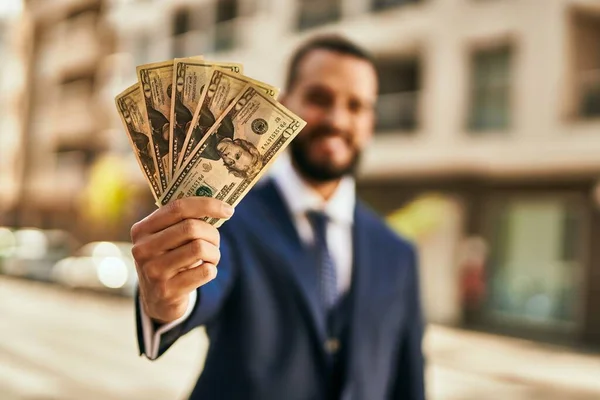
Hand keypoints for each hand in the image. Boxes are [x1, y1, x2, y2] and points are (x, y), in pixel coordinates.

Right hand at [131, 198, 233, 323]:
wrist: (158, 300)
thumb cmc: (169, 259)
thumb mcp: (166, 239)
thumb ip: (182, 221)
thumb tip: (220, 206)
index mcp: (141, 230)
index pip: (178, 208)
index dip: (207, 205)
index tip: (228, 210)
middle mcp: (143, 249)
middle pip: (191, 228)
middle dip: (212, 233)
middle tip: (215, 242)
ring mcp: (153, 272)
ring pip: (200, 248)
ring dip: (214, 253)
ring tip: (210, 258)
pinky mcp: (167, 292)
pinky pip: (205, 271)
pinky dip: (211, 269)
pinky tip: (204, 272)